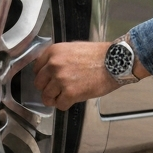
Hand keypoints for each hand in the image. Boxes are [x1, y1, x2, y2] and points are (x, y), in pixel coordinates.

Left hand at [33, 41, 149, 109]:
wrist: (115, 62)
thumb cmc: (98, 55)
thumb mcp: (73, 48)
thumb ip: (59, 57)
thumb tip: (50, 69)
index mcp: (53, 52)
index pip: (37, 69)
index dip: (43, 77)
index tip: (48, 81)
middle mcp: (54, 65)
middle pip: (39, 84)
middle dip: (46, 89)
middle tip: (55, 92)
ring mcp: (61, 80)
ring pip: (47, 97)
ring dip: (55, 99)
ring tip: (64, 97)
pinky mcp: (70, 93)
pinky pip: (60, 105)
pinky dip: (65, 105)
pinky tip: (72, 100)